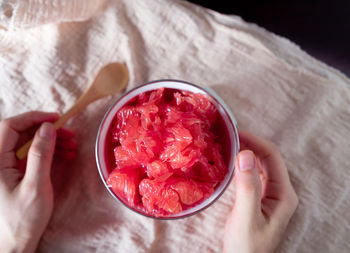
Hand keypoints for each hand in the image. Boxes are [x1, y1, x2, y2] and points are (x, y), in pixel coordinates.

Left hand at [0, 111, 76, 252]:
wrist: (14, 242)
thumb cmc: (23, 218)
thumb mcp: (35, 186)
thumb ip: (41, 155)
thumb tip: (47, 128)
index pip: (10, 127)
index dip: (33, 118)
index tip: (56, 118)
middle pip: (20, 133)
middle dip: (46, 130)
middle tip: (69, 134)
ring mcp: (6, 166)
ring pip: (27, 142)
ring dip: (50, 140)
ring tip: (72, 146)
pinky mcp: (15, 172)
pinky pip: (31, 154)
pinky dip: (49, 151)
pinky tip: (65, 154)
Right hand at [224, 131, 297, 252]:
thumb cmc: (246, 246)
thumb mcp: (246, 217)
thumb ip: (248, 187)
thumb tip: (246, 155)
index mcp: (283, 194)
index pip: (272, 157)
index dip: (255, 142)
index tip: (235, 134)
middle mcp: (280, 191)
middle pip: (267, 158)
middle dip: (249, 145)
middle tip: (227, 137)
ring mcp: (270, 194)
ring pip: (260, 165)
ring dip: (245, 153)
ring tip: (227, 145)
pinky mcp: (260, 198)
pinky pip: (253, 174)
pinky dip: (242, 165)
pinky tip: (230, 162)